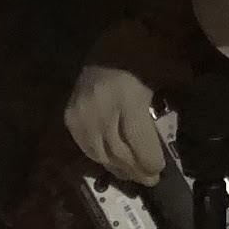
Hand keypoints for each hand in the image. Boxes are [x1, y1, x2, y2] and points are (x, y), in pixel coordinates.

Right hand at [63, 66, 165, 185]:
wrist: (105, 48)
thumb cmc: (138, 63)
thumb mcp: (154, 89)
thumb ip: (153, 122)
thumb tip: (156, 154)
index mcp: (127, 96)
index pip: (137, 140)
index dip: (148, 160)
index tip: (158, 170)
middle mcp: (100, 108)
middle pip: (118, 151)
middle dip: (136, 169)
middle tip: (150, 180)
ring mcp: (81, 114)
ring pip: (101, 155)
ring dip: (119, 169)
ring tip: (133, 176)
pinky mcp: (70, 118)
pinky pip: (87, 148)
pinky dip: (103, 159)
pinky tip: (115, 163)